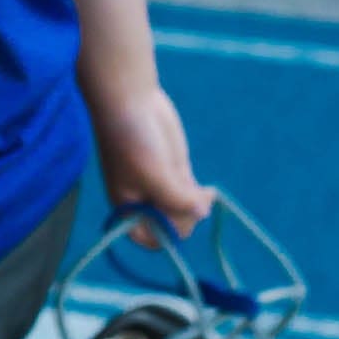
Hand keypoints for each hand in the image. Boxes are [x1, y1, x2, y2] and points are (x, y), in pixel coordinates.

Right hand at [90, 83, 212, 242]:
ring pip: (186, 212)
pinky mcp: (177, 171)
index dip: (161, 238)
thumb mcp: (153, 175)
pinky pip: (193, 194)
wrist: (131, 100)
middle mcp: (145, 199)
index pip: (145, 237)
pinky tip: (210, 191)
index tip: (175, 222)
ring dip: (195, 206)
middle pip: (171, 227)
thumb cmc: (132, 141)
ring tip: (198, 189)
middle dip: (184, 217)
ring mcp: (163, 185)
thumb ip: (177, 200)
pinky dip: (203, 197)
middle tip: (188, 197)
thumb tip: (203, 213)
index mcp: (128, 205)